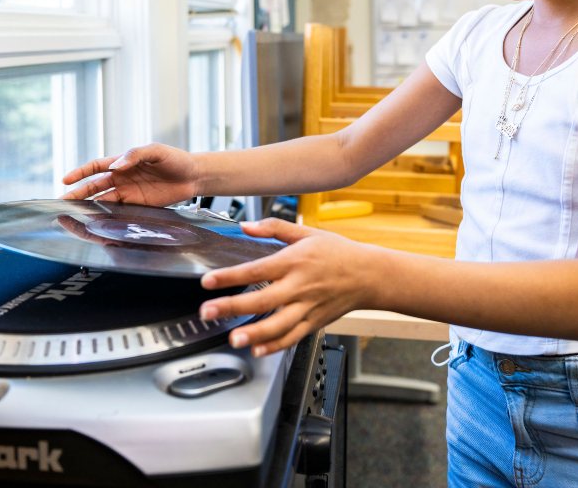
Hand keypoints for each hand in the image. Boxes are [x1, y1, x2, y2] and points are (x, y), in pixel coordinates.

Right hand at [60, 143, 199, 206]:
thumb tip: (117, 165)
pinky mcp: (138, 205)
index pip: (96, 167)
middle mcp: (122, 177)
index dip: (81, 173)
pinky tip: (98, 222)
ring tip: (75, 215)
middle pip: (95, 186)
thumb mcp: (156, 151)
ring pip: (103, 200)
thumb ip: (135, 156)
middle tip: (63, 202)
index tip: (66, 180)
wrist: (194, 176)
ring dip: (89, 207)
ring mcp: (129, 192)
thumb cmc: (175, 159)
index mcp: (123, 162)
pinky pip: (118, 211)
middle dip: (79, 194)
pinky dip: (107, 216)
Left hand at [197, 219, 375, 356]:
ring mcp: (307, 307)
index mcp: (295, 261)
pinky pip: (292, 337)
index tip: (208, 281)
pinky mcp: (314, 323)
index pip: (257, 269)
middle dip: (232, 307)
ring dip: (254, 334)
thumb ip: (274, 228)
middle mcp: (299, 286)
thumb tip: (245, 226)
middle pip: (262, 300)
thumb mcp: (307, 233)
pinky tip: (257, 350)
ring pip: (278, 325)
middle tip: (208, 312)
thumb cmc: (338, 252)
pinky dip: (275, 346)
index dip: (230, 276)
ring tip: (234, 339)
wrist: (369, 275)